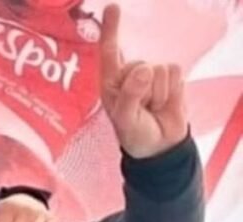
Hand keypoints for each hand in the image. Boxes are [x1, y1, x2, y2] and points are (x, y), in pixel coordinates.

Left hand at [98, 4, 188, 158]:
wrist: (159, 146)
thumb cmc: (134, 132)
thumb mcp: (125, 118)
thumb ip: (131, 95)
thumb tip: (144, 70)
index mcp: (110, 82)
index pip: (109, 51)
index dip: (111, 29)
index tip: (113, 7)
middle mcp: (129, 74)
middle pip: (138, 63)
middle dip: (141, 88)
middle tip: (141, 108)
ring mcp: (151, 74)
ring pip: (158, 69)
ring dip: (157, 93)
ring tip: (152, 107)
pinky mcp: (171, 77)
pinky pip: (175, 72)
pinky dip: (171, 91)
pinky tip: (165, 103)